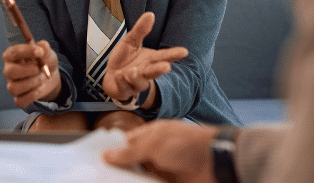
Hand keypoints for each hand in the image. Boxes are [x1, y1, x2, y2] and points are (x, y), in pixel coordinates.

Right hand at [2, 40, 60, 107]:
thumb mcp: (46, 52)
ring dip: (31, 83)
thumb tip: (43, 46)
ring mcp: (12, 84)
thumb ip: (44, 47)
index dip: (27, 52)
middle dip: (27, 71)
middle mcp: (8, 70)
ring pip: (13, 89)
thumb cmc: (44, 60)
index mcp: (12, 55)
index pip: (13, 52)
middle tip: (39, 69)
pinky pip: (19, 101)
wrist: (50, 75)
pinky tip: (39, 88)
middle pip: (9, 72)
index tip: (40, 52)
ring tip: (41, 78)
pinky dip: (32, 96)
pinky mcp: (18, 97)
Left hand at [101, 12, 187, 103]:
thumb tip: (150, 14)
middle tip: (166, 67)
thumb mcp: (130, 42)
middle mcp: (144, 72)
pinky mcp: (123, 90)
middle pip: (154, 71)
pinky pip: (123, 87)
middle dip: (159, 69)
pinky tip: (119, 75)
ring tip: (133, 71)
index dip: (173, 54)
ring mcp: (134, 82)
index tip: (184, 51)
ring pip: (139, 82)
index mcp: (150, 60)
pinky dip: (122, 82)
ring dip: (137, 77)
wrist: (111, 77)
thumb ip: (140, 30)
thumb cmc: (124, 59)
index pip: (163, 56)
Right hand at [102, 120, 218, 182]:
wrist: (217, 162)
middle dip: (118, 170)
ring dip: (130, 180)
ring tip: (109, 182)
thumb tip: (107, 154)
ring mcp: (164, 171)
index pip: (126, 143)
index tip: (96, 160)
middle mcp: (156, 153)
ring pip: (140, 178)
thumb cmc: (186, 144)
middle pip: (132, 163)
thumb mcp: (153, 144)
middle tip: (99, 176)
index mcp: (151, 135)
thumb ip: (130, 151)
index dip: (112, 151)